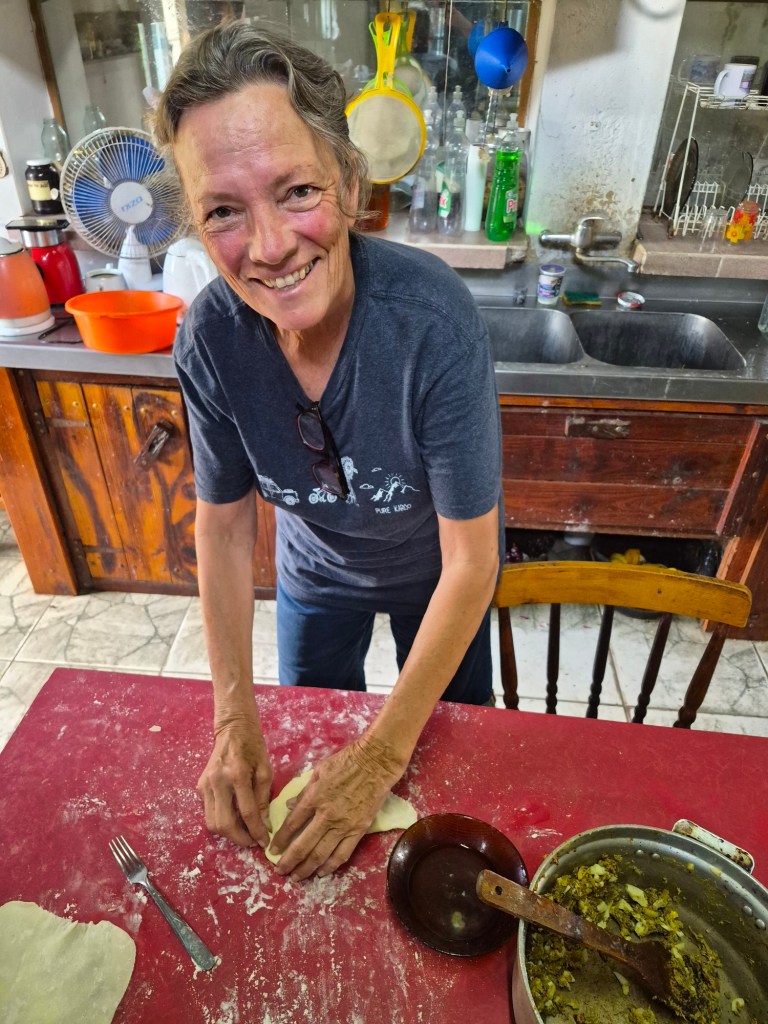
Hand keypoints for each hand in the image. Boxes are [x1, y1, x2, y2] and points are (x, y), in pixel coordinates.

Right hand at [197, 714, 272, 847]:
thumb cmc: (253, 748)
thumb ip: (263, 799)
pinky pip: (208, 812)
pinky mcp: (199, 787)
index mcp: (237, 774)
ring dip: (228, 833)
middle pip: (223, 823)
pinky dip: (220, 820)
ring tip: (243, 831)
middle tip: (252, 841)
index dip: (256, 831)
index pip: (246, 812)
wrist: (232, 729)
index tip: (264, 841)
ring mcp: (205, 785)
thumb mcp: (265, 770)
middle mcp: (217, 781)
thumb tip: (264, 826)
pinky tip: (233, 816)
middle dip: (239, 838)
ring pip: (212, 822)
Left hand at [270, 736, 405, 880]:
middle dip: (288, 861)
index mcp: (313, 798)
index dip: (280, 840)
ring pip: (320, 854)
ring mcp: (343, 825)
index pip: (291, 825)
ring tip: (296, 877)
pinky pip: (342, 854)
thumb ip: (303, 791)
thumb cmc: (346, 761)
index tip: (272, 850)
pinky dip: (330, 866)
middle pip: (302, 845)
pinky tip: (321, 872)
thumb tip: (289, 806)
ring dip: (306, 869)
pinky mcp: (358, 831)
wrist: (376, 763)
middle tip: (280, 871)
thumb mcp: (319, 770)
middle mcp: (325, 816)